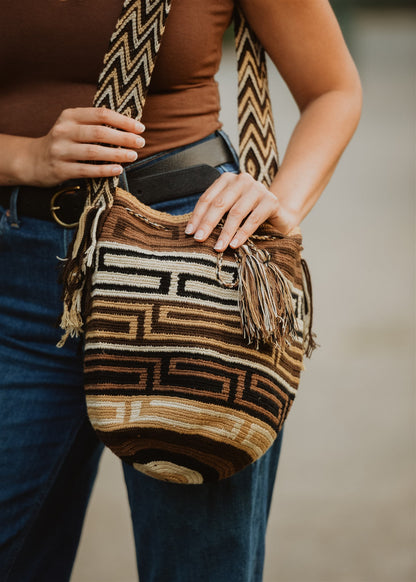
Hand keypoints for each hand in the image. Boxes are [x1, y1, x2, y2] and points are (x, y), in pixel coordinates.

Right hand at [21, 107, 144, 186]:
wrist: (34, 160)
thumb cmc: (64, 142)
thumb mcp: (74, 126)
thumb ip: (95, 124)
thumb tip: (130, 128)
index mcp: (69, 116)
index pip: (101, 114)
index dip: (123, 121)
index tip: (140, 128)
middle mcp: (63, 131)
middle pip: (99, 133)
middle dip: (123, 138)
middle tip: (140, 143)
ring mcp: (61, 150)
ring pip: (93, 152)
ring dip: (117, 154)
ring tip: (132, 156)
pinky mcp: (60, 169)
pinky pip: (86, 170)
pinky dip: (104, 170)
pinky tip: (118, 170)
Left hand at [185, 172, 297, 250]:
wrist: (278, 216)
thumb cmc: (248, 214)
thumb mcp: (229, 211)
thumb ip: (214, 214)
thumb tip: (192, 231)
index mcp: (227, 180)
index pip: (208, 198)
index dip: (198, 216)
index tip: (190, 233)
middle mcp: (242, 180)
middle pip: (220, 203)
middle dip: (208, 223)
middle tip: (199, 239)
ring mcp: (258, 189)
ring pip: (236, 212)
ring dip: (225, 232)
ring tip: (218, 247)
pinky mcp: (271, 200)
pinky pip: (254, 219)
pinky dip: (242, 233)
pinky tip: (234, 244)